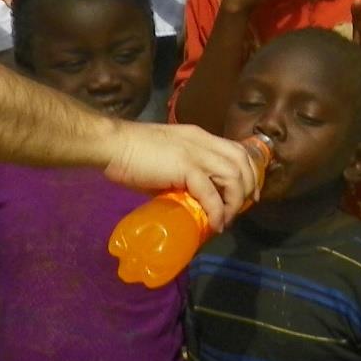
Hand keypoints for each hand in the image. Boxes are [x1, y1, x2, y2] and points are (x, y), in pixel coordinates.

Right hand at [103, 121, 258, 232]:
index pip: (235, 149)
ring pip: (233, 175)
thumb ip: (178, 174)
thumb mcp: (163, 159)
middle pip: (241, 160)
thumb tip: (184, 197)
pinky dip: (217, 211)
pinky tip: (214, 224)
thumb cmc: (129, 153)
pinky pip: (211, 193)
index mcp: (197, 136)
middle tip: (243, 207)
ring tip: (227, 219)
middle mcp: (201, 141)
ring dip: (235, 201)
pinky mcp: (186, 167)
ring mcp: (195, 153)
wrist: (111, 145)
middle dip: (249, 186)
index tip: (245, 192)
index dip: (246, 171)